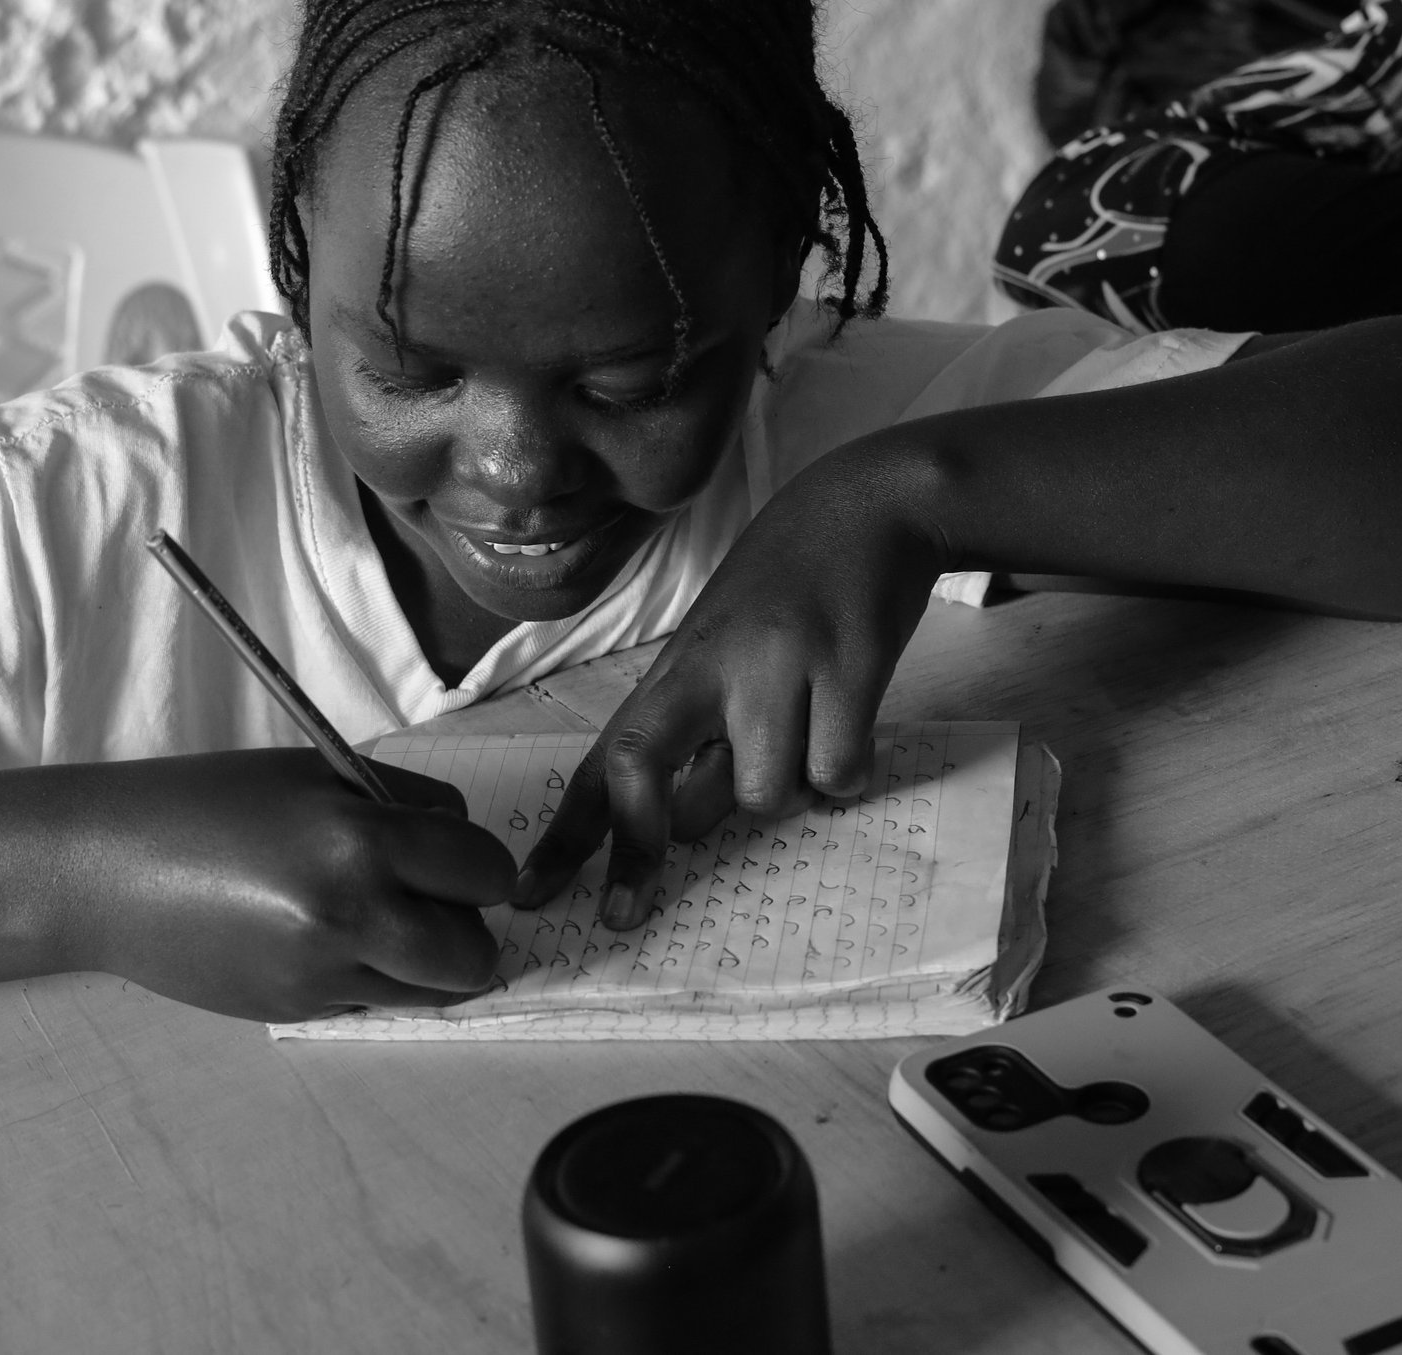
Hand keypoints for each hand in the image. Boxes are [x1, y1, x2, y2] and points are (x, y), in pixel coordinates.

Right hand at [70, 748, 516, 1020]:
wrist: (107, 870)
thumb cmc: (208, 803)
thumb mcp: (311, 775)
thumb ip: (394, 803)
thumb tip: (459, 839)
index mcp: (359, 837)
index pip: (482, 865)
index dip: (476, 861)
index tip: (454, 857)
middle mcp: (351, 912)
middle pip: (475, 949)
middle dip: (468, 925)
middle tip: (434, 900)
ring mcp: (323, 971)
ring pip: (435, 991)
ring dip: (431, 962)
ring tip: (387, 923)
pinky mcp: (297, 1009)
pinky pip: (376, 1002)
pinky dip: (374, 977)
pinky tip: (327, 941)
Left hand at [511, 439, 948, 927]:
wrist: (870, 502)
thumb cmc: (790, 584)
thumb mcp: (721, 644)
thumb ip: (697, 727)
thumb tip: (681, 827)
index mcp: (675, 667)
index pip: (605, 760)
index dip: (566, 837)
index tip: (531, 898)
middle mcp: (710, 668)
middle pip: (648, 779)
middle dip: (652, 844)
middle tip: (650, 883)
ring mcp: (775, 667)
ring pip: (761, 797)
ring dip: (790, 783)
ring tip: (811, 718)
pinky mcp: (844, 670)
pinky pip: (836, 775)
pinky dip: (848, 765)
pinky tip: (852, 707)